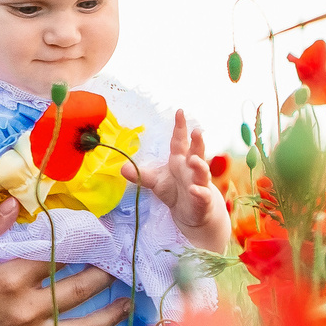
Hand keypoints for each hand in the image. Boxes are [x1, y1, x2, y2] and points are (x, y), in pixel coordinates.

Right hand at [0, 201, 135, 325]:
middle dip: (102, 275)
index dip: (81, 245)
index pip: (57, 258)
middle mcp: (28, 311)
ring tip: (126, 302)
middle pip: (77, 291)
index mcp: (11, 280)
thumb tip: (13, 201)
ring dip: (108, 314)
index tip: (99, 236)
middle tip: (119, 264)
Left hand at [124, 110, 232, 253]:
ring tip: (194, 160)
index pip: (180, 141)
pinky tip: (194, 190)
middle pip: (196, 152)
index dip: (180, 127)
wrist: (190, 213)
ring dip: (200, 165)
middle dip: (197, 142)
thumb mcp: (155, 182)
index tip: (179, 112)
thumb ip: (141, 175)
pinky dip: (199, 192)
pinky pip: (202, 195)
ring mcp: (199, 183)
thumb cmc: (175, 191)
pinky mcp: (203, 200)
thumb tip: (122, 168)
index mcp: (180, 160)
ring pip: (202, 172)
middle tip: (196, 131)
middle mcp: (192, 169)